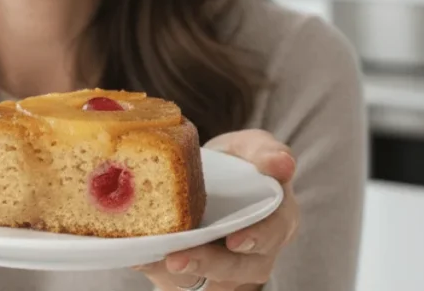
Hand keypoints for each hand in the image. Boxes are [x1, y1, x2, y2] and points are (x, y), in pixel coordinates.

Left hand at [136, 130, 299, 290]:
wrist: (211, 179)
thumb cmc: (237, 162)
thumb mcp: (252, 147)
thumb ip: (266, 151)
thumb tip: (283, 163)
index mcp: (278, 217)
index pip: (275, 231)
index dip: (258, 238)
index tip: (235, 241)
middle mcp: (260, 250)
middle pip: (240, 267)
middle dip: (208, 264)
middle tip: (177, 259)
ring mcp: (232, 268)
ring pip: (212, 281)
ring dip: (181, 273)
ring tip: (154, 260)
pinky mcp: (203, 276)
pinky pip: (186, 283)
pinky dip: (161, 273)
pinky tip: (140, 260)